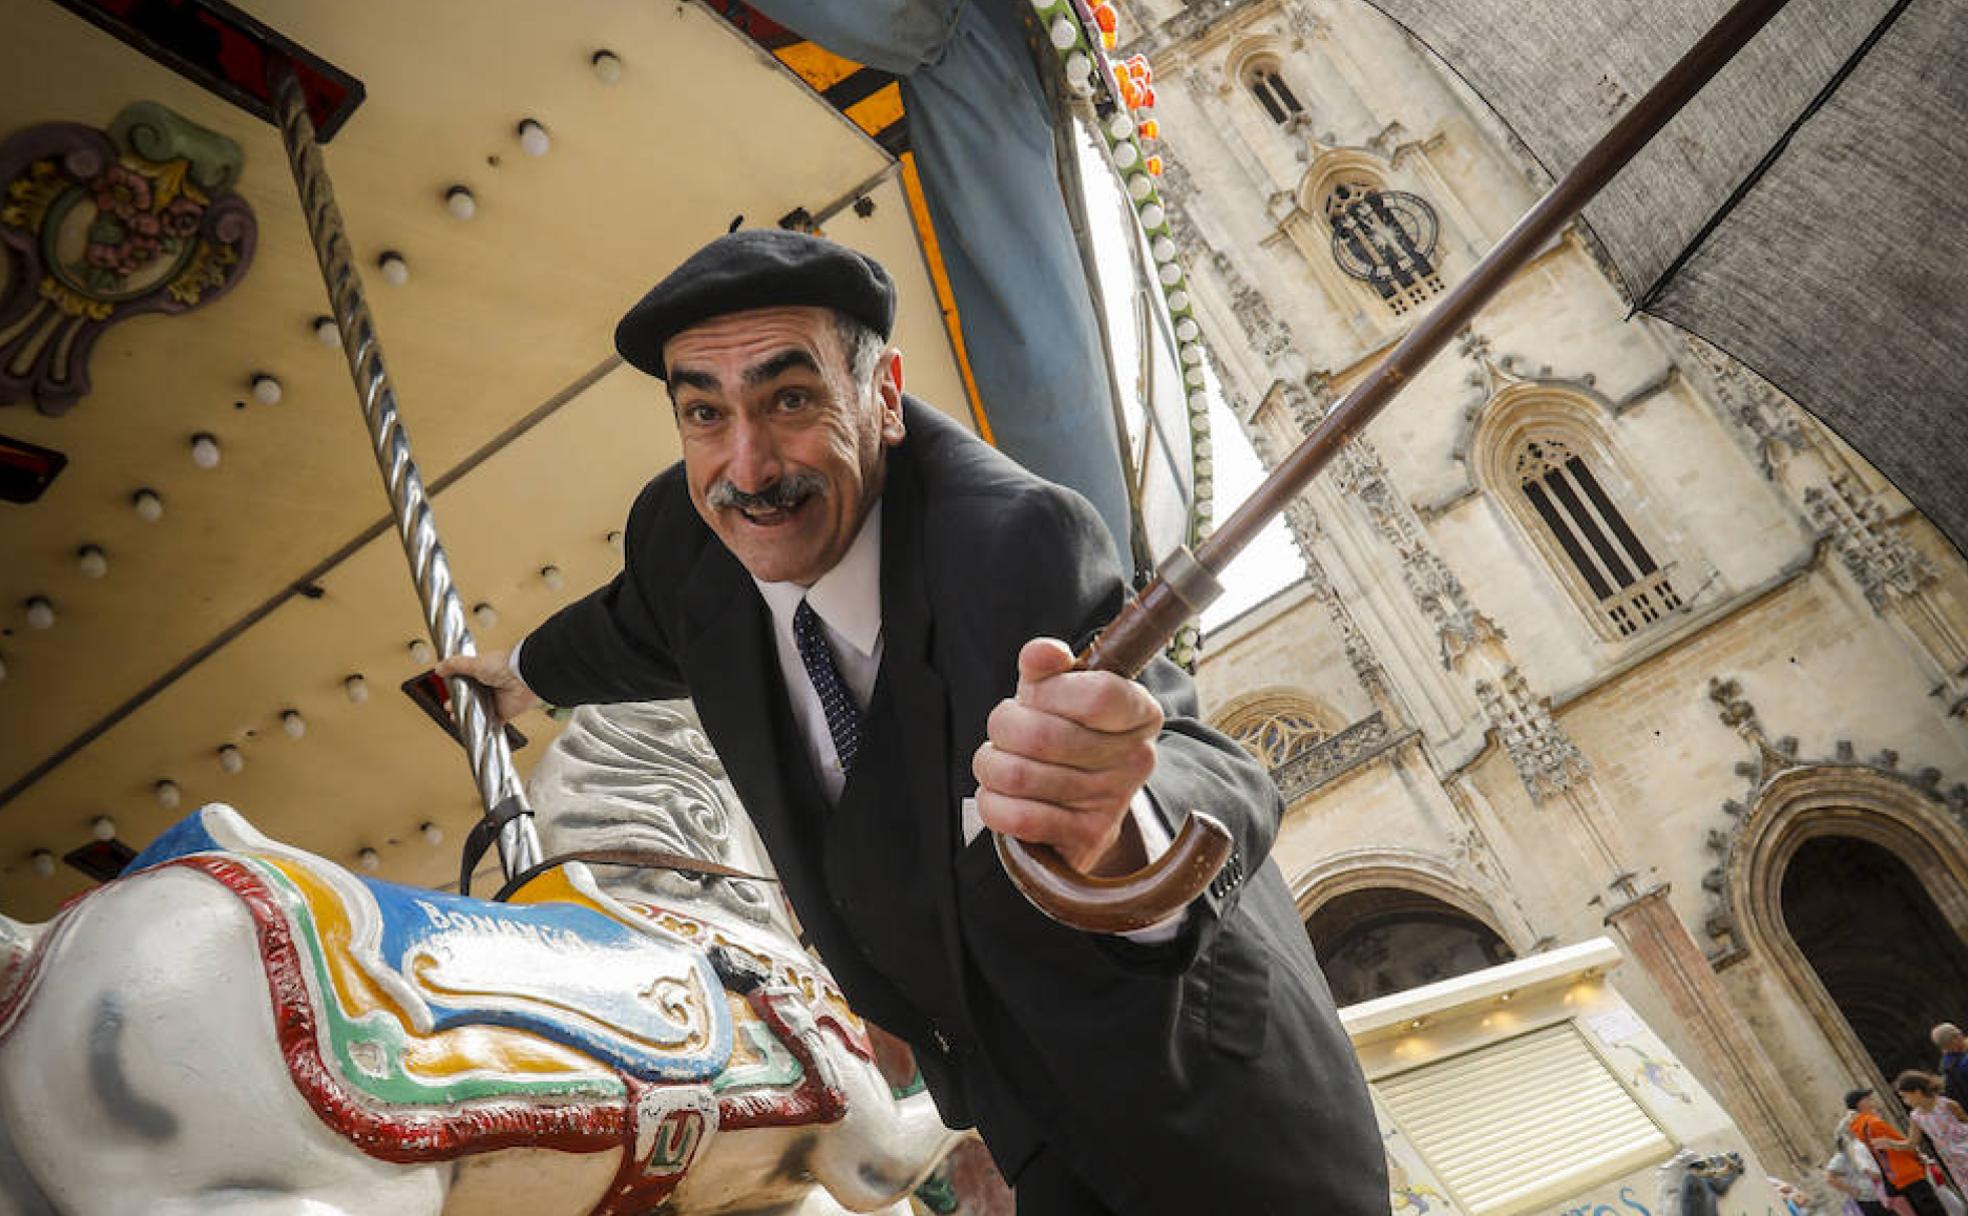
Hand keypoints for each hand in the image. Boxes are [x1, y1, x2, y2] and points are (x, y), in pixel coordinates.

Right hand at [433, 649, 539, 722]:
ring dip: (469, 717)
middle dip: (459, 704)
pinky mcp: (503, 713)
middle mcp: (489, 687)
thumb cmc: (503, 666)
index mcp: (482, 673)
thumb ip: (455, 665)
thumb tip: (439, 667)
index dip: (456, 689)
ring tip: (458, 720)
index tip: (447, 693)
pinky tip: (476, 731)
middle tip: (450, 708)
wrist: (523, 677)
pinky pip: (492, 724)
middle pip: (471, 698)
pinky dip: (485, 727)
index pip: (466, 682)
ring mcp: (496, 701)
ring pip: (479, 712)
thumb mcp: (474, 663)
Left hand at [972, 638, 1162, 875]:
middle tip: (1005, 731)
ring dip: (992, 765)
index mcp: (1140, 712)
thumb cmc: (1066, 735)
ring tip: (999, 762)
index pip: (1096, 695)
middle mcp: (1136, 758)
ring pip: (1019, 776)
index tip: (1032, 695)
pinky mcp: (1086, 839)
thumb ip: (1048, 668)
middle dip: (1003, 727)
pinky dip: (994, 803)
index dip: (1048, 692)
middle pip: (1043, 736)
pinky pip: (1018, 818)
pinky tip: (1002, 795)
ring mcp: (1113, 802)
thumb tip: (1042, 653)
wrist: (1081, 809)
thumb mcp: (1058, 693)